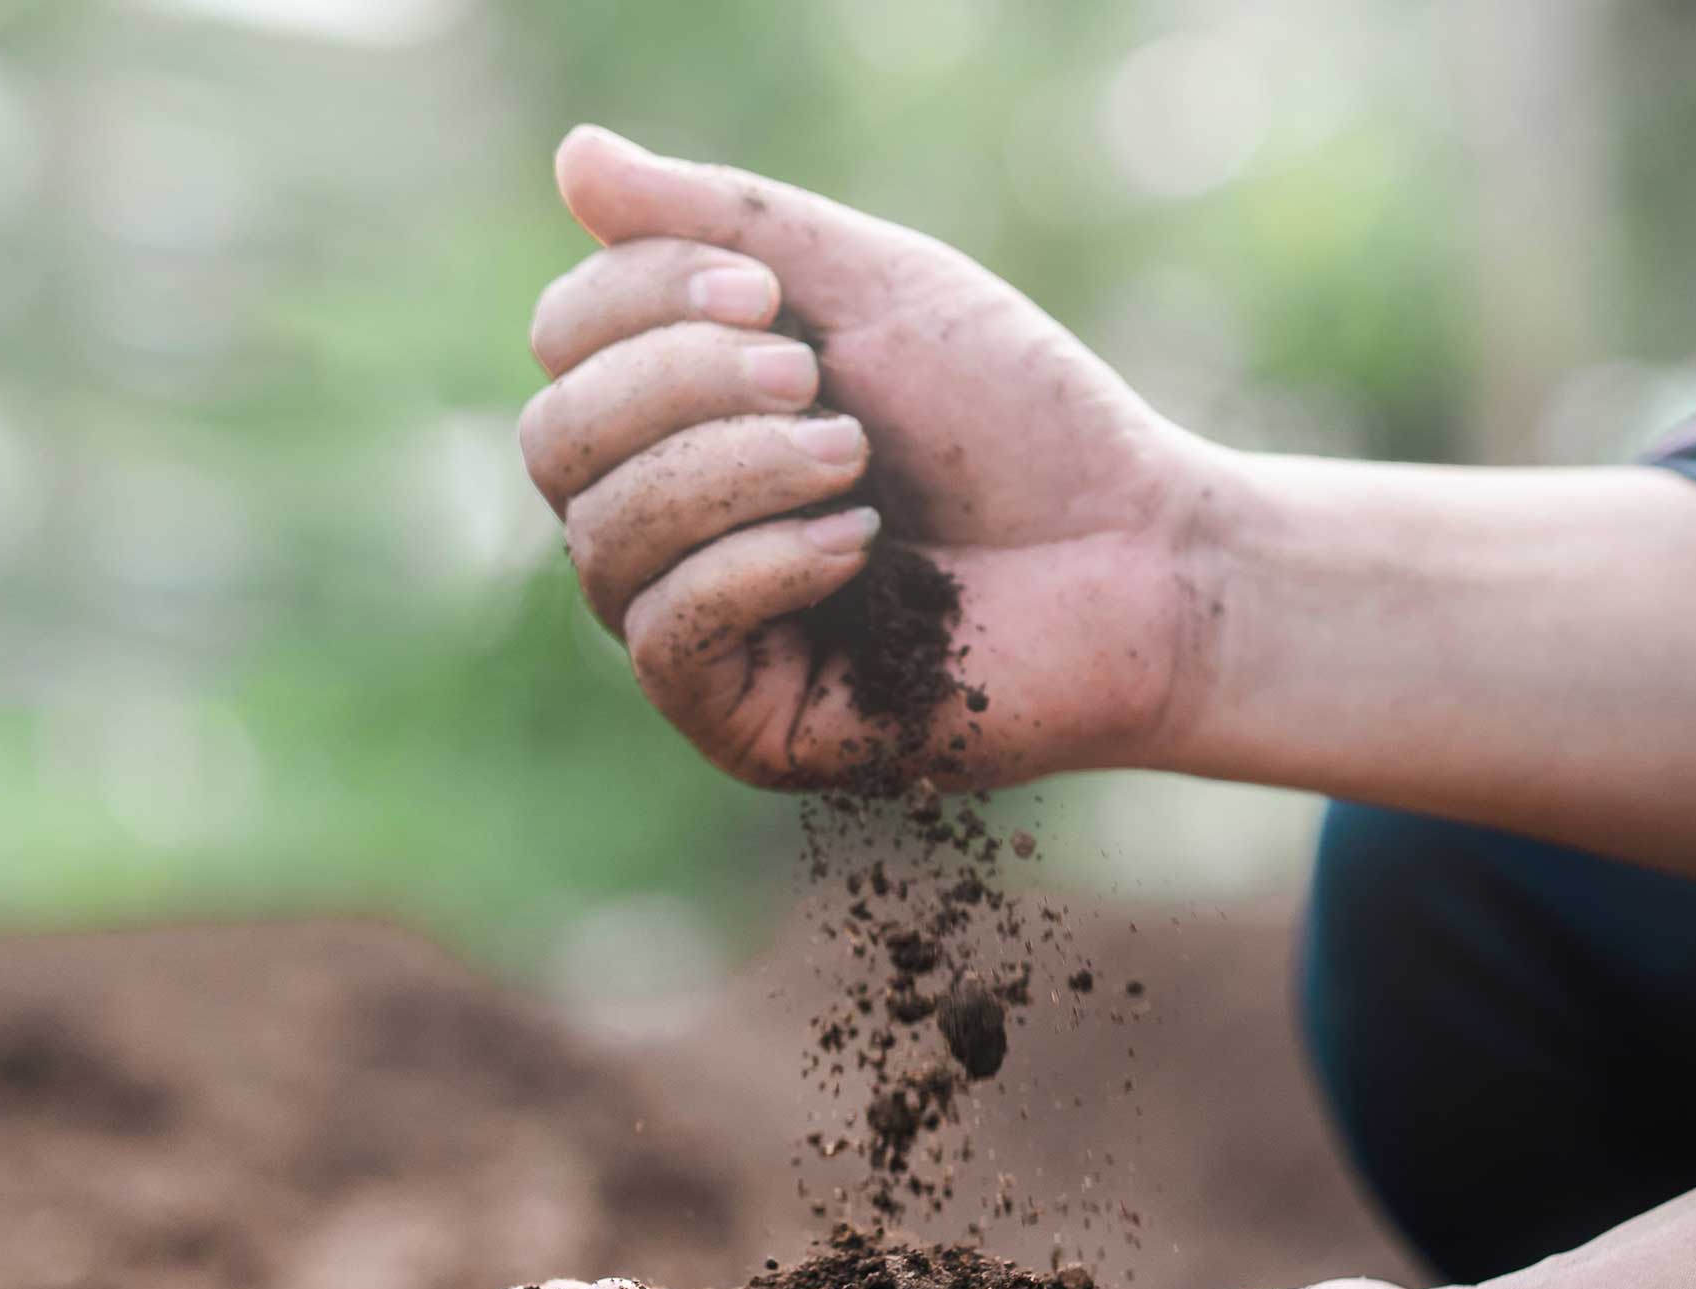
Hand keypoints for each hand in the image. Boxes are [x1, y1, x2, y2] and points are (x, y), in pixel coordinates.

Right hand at [518, 125, 1225, 789]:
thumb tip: (572, 157)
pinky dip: (756, 567)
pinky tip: (858, 544)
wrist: (1138, 555)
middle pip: (557, 443)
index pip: (564, 348)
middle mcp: (670, 527)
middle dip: (677, 389)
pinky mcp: (745, 724)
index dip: (635, 301)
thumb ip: (726, 223)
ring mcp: (701, 633)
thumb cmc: (1020, 423)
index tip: (765, 293)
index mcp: (684, 418)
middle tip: (815, 379)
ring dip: (731, 473)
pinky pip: (669, 638)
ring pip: (604, 539)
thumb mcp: (872, 287)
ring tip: (854, 458)